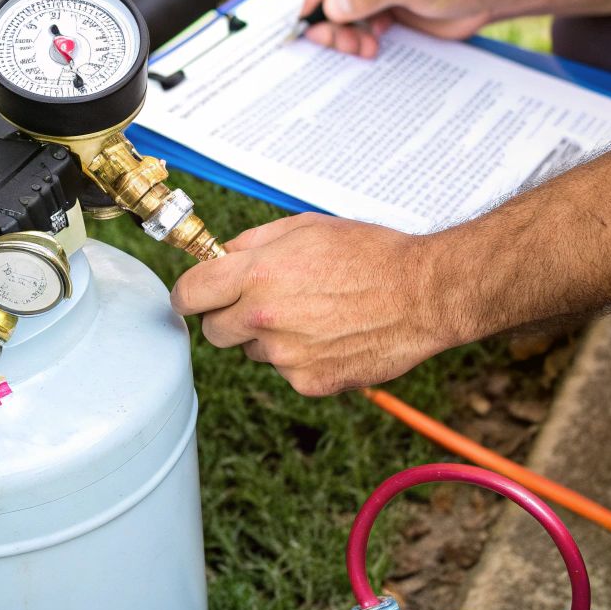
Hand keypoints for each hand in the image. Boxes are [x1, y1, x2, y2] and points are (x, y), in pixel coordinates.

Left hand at [170, 213, 466, 395]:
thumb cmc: (370, 254)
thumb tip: (221, 256)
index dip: (188, 294)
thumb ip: (254, 243)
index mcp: (257, 275)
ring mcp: (285, 356)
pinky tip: (332, 335)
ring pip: (252, 351)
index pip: (189, 294)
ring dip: (268, 337)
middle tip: (260, 302)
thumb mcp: (305, 227)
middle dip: (227, 316)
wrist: (422, 294)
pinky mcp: (309, 382)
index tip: (193, 296)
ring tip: (314, 313)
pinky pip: (287, 371)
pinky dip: (301, 357)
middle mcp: (263, 319)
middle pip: (213, 330)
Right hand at [301, 0, 508, 57]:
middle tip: (329, 37)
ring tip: (357, 48)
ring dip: (345, 30)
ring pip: (347, 7)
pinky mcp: (394, 9)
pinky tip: (370, 48)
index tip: (315, 7)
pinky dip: (361, 38)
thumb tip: (332, 5)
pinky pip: (365, 24)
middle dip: (330, 11)